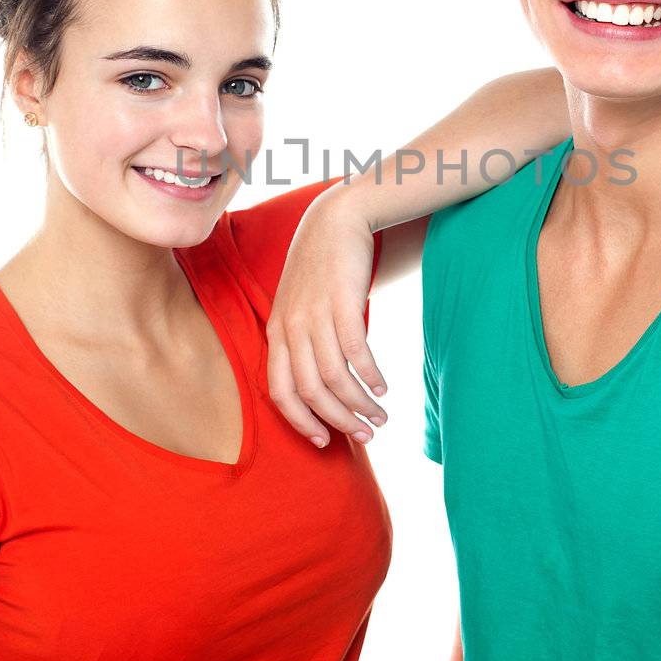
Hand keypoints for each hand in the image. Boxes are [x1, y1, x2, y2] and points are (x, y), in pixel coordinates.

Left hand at [266, 188, 388, 446]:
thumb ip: (303, 340)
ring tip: (381, 416)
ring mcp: (314, 314)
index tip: (325, 441)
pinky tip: (383, 385)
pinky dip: (369, 375)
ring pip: (333, 376)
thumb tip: (321, 383)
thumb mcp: (300, 305)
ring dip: (359, 403)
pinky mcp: (341, 302)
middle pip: (309, 391)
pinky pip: (355, 351)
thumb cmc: (322, 267)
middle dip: (337, 420)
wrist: (335, 219)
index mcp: (276, 331)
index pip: (280, 392)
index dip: (301, 422)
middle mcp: (290, 327)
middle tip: (365, 436)